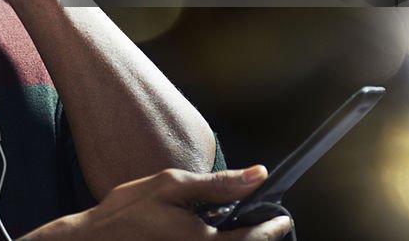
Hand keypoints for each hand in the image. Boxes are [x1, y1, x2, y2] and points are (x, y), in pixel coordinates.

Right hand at [20, 166, 293, 240]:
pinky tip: (204, 233)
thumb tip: (256, 175)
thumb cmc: (127, 214)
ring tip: (228, 227)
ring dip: (235, 240)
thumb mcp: (170, 186)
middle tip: (257, 221)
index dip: (273, 227)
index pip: (256, 239)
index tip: (282, 217)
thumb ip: (216, 183)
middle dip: (254, 237)